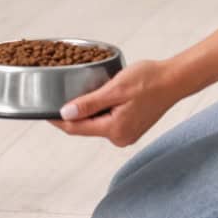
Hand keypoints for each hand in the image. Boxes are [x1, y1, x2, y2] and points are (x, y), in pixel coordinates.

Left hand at [49, 60, 185, 146]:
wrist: (174, 80)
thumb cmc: (149, 80)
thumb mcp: (115, 89)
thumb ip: (89, 103)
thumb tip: (65, 114)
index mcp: (115, 130)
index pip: (76, 128)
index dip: (57, 119)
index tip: (43, 111)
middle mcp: (120, 137)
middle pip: (84, 128)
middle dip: (71, 114)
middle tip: (57, 96)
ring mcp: (126, 134)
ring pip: (95, 124)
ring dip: (85, 111)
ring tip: (76, 93)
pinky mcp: (130, 128)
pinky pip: (107, 121)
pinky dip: (99, 111)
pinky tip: (97, 97)